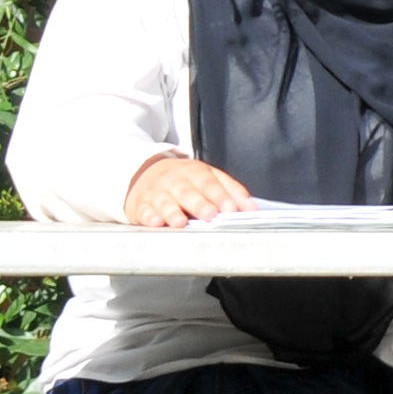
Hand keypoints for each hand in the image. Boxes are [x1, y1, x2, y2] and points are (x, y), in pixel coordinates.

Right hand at [122, 153, 253, 227]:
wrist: (147, 173)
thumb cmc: (185, 181)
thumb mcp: (208, 178)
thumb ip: (231, 191)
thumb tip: (251, 208)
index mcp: (194, 172)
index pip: (209, 182)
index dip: (220, 195)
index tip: (230, 209)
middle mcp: (175, 180)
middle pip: (187, 191)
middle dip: (199, 203)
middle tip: (210, 215)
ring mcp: (156, 192)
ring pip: (165, 201)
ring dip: (172, 211)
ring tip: (180, 222)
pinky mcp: (141, 205)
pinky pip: (144, 210)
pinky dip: (149, 216)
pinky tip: (155, 222)